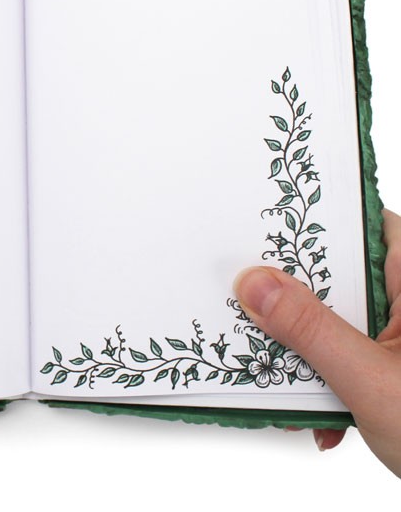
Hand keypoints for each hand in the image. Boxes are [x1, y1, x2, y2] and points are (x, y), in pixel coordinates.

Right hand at [234, 207, 400, 476]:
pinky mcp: (390, 371)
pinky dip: (323, 382)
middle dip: (294, 295)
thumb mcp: (375, 382)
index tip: (266, 226)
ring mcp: (398, 341)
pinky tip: (320, 419)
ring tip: (284, 374)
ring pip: (334, 320)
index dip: (320, 219)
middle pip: (340, 276)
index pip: (368, 224)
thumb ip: (312, 330)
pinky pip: (342, 357)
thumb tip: (254, 283)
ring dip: (304, 347)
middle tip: (253, 302)